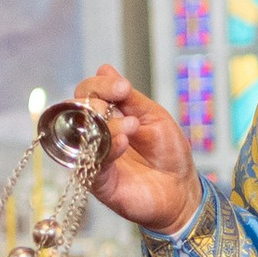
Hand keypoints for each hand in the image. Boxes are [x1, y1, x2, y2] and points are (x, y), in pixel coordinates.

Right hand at [73, 65, 201, 235]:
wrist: (181, 188)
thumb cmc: (167, 152)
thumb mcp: (153, 116)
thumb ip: (129, 97)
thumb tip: (104, 69)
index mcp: (107, 117)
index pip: (88, 93)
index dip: (100, 85)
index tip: (122, 87)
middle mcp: (95, 135)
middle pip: (77, 110)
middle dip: (97, 101)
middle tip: (120, 101)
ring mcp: (94, 157)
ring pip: (83, 135)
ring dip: (105, 125)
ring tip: (131, 126)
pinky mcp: (98, 182)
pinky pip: (93, 163)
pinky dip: (108, 149)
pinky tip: (123, 141)